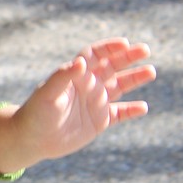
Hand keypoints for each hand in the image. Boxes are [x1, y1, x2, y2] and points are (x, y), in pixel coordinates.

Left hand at [0, 38, 156, 173]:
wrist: (32, 139)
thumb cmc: (35, 113)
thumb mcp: (47, 93)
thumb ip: (63, 76)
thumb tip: (81, 61)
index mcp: (74, 75)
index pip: (94, 55)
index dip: (109, 47)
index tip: (125, 43)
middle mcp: (87, 85)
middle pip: (111, 66)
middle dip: (128, 57)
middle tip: (146, 49)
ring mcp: (94, 103)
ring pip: (119, 87)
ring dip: (134, 79)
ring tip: (150, 71)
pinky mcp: (99, 121)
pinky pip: (120, 113)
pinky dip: (132, 111)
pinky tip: (143, 107)